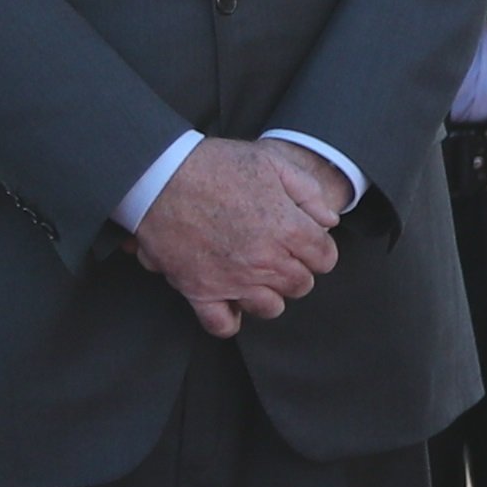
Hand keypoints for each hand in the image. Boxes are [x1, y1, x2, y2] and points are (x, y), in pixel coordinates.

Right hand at [136, 138, 343, 337]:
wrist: (157, 175)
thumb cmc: (214, 165)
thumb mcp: (271, 162)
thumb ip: (308, 193)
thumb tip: (329, 221)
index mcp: (289, 230)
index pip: (325, 259)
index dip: (318, 249)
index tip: (304, 240)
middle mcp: (265, 261)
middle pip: (301, 284)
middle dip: (295, 270)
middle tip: (277, 253)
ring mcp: (232, 280)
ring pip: (270, 308)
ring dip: (267, 294)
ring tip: (255, 275)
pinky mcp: (198, 290)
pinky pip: (222, 324)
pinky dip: (229, 318)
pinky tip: (230, 301)